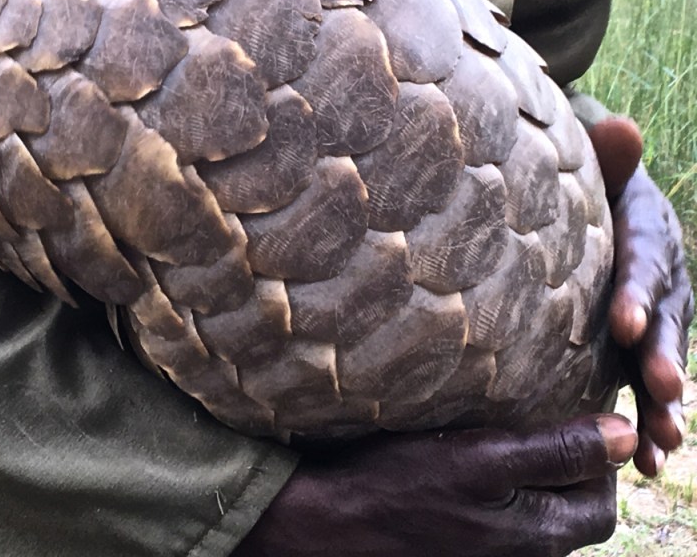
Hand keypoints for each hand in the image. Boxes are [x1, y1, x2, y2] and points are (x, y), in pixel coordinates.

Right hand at [233, 414, 636, 556]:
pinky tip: (465, 467)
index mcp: (540, 537)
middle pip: (569, 512)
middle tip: (531, 421)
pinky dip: (496, 494)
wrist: (331, 522)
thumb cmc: (399, 484)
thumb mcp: (483, 457)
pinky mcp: (460, 548)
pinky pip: (498, 523)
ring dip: (526, 479)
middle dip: (562, 467)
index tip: (565, 416)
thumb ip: (559, 450)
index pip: (602, 501)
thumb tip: (626, 434)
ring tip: (498, 438)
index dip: (595, 458)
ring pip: (531, 516)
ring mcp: (488, 556)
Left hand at [588, 118, 693, 476]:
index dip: (636, 292)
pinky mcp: (647, 343)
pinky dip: (652, 419)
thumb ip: (609, 157)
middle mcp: (666, 279)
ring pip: (668, 362)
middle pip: (668, 322)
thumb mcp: (600, 168)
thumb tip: (621, 126)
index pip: (642, 263)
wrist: (607, 201)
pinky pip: (654, 383)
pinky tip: (646, 462)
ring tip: (661, 445)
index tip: (622, 323)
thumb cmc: (591, 184)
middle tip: (663, 391)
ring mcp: (662, 316)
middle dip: (665, 359)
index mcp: (649, 235)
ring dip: (667, 404)